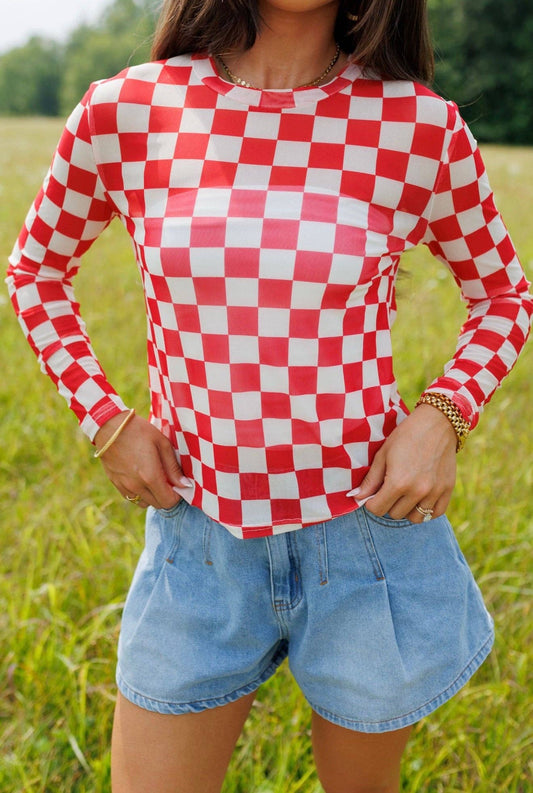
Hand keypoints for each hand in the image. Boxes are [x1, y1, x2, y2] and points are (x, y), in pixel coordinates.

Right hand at [93, 412, 192, 508]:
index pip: (168, 501)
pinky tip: (141, 478)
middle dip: (167, 496)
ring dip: (153, 496)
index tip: (178, 484)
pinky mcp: (115, 483)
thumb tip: (185, 485)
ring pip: (144, 503)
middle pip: (158, 505)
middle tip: (168, 481)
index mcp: (150, 477)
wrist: (109, 426)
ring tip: (154, 480)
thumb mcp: (162, 444)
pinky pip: (131, 497)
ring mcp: (124, 486)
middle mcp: (136, 486)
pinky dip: (140, 493)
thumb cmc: (139, 431)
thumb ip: (173, 468)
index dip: (177, 495)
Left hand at [349, 404, 456, 522]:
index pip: (377, 509)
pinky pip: (435, 513)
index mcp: (398, 482)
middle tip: (390, 489)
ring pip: (415, 518)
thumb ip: (371, 480)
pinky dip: (426, 510)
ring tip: (405, 494)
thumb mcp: (383, 454)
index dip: (372, 503)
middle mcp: (417, 491)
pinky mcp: (447, 490)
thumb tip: (357, 497)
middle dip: (388, 504)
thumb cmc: (406, 436)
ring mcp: (434, 492)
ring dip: (407, 509)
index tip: (374, 494)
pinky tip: (420, 498)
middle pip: (395, 514)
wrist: (437, 423)